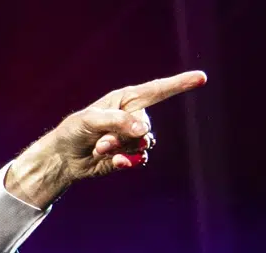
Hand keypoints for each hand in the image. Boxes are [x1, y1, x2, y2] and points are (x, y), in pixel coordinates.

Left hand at [4, 70, 206, 207]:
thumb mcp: (90, 120)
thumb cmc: (74, 131)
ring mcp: (133, 137)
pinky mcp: (130, 155)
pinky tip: (115, 162)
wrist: (64, 158)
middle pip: (145, 127)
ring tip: (101, 149)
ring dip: (121, 149)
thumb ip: (117, 122)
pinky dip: (127, 162)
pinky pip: (139, 159)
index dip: (180, 84)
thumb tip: (144, 131)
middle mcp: (134, 116)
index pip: (159, 90)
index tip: (201, 78)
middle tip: (101, 141)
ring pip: (143, 145)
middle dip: (123, 136)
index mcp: (127, 99)